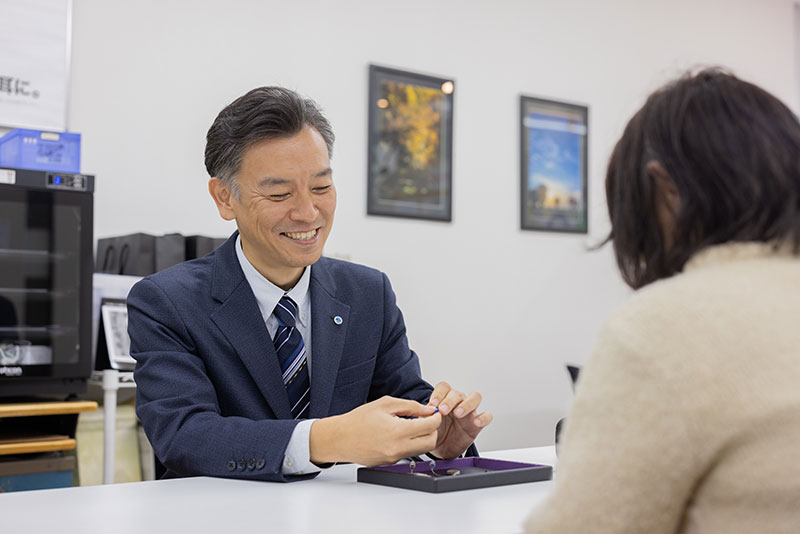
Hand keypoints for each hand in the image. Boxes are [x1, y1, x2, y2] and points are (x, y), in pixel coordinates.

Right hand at [309, 396, 440, 466]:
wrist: (339, 439)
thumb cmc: (358, 420)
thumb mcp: (385, 404)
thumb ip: (410, 406)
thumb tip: (428, 410)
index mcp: (397, 431)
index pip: (429, 426)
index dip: (436, 418)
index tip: (434, 413)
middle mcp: (398, 448)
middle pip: (430, 442)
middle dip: (433, 430)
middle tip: (426, 420)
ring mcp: (394, 458)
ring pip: (420, 450)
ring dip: (422, 438)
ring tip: (412, 425)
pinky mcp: (390, 463)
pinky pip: (407, 454)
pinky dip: (409, 444)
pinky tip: (400, 434)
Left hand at [428, 381, 491, 458]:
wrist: (441, 449)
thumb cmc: (435, 432)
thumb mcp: (427, 424)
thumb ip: (426, 416)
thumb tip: (424, 410)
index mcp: (444, 399)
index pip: (444, 387)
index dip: (438, 394)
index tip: (433, 404)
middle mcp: (458, 402)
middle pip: (457, 393)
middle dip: (450, 400)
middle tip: (443, 410)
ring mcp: (469, 412)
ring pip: (475, 397)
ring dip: (466, 404)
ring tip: (458, 414)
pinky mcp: (477, 424)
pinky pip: (487, 416)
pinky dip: (483, 417)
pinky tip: (476, 422)